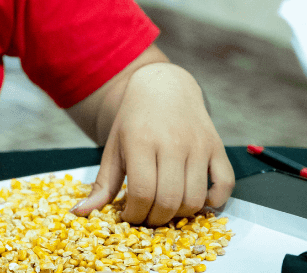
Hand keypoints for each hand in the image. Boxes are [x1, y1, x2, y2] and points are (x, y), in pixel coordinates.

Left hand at [71, 63, 234, 226]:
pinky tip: (197, 199)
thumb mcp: (113, 148)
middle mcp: (172, 143)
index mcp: (141, 141)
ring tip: (166, 208)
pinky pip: (225, 184)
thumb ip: (102, 184)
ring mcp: (198, 145)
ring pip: (196, 199)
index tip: (129, 216)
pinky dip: (215, 201)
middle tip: (147, 217)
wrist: (162, 87)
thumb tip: (81, 213)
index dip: (135, 214)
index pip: (143, 193)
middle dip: (156, 219)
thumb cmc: (134, 121)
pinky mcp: (217, 146)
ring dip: (181, 215)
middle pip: (170, 201)